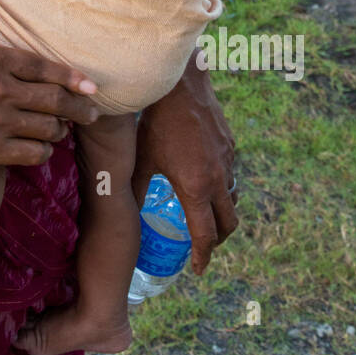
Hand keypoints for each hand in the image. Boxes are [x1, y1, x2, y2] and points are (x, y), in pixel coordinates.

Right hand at [0, 38, 100, 168]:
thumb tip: (15, 47)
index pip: (46, 67)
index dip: (72, 77)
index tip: (89, 85)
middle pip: (55, 99)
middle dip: (80, 107)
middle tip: (92, 112)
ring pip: (49, 128)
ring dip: (60, 129)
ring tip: (62, 129)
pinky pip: (34, 153)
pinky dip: (42, 150)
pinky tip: (40, 147)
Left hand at [131, 50, 237, 274]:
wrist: (182, 84)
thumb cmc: (156, 121)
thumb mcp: (141, 158)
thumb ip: (134, 188)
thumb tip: (122, 211)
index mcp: (196, 187)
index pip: (206, 235)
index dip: (203, 257)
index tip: (198, 270)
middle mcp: (218, 178)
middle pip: (229, 223)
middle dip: (218, 240)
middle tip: (204, 245)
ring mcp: (228, 160)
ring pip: (233, 198)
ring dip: (222, 213)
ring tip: (205, 216)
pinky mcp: (231, 144)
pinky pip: (231, 175)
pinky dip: (223, 187)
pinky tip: (206, 179)